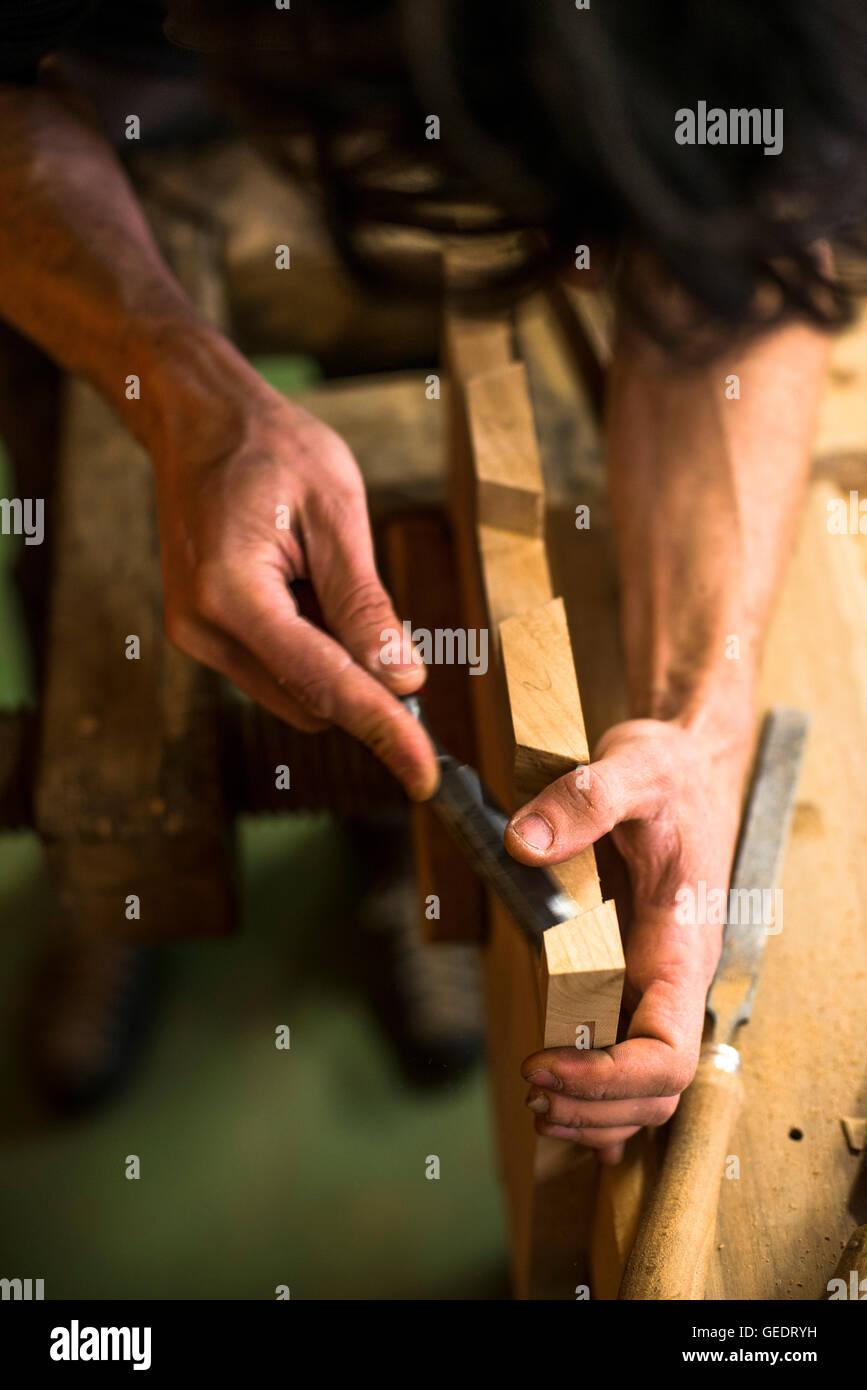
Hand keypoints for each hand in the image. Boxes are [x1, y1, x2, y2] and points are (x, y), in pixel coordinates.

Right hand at [153, 374, 437, 798]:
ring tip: (323, 573)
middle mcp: (202, 629)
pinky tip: (304, 584)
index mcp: (230, 594)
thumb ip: (364, 604)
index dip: (382, 729)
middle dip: (364, 681)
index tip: (424, 774)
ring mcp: (196, 637)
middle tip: (381, 612)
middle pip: (311, 700)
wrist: (198, 421)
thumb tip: (403, 679)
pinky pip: (276, 670)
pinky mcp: (203, 635)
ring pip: (296, 692)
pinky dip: (311, 646)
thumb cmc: (269, 449)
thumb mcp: (336, 512)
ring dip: (336, 660)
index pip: (323, 683)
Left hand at [505, 711, 752, 1163]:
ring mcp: (656, 981)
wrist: (688, 765)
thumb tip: (523, 844)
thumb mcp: (633, 766)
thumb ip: (585, 802)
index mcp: (681, 947)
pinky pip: (628, 1052)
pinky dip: (601, 1093)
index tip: (546, 1064)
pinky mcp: (633, 972)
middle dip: (596, 1107)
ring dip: (596, 1109)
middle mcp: (674, 977)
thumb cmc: (671, 773)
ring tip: (540, 1102)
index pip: (668, 1053)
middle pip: (656, 1089)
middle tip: (532, 1090)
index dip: (609, 1078)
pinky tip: (567, 1105)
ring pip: (644, 1085)